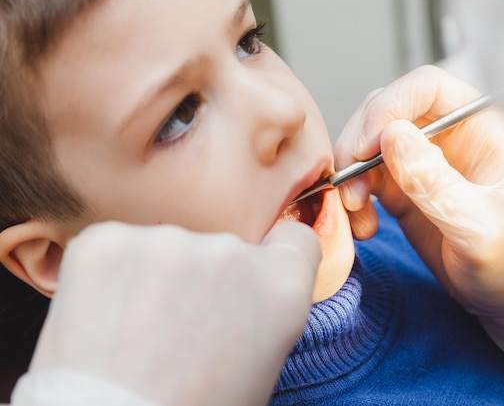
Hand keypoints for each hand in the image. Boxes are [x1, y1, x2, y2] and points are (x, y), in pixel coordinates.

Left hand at [22, 221, 320, 405]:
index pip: (294, 239)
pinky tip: (106, 319)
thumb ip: (265, 308)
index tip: (252, 280)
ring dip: (158, 277)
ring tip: (137, 333)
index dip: (275, 259)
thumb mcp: (260, 367)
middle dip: (208, 278)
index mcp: (280, 286)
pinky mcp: (105, 241)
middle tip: (180, 331)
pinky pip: (118, 247)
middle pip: (226, 248)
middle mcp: (229, 251)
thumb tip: (246, 286)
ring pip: (169, 247)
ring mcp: (165, 241)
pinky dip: (113, 275)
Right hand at [335, 65, 503, 328]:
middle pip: (388, 108)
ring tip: (354, 209)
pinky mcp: (402, 185)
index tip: (367, 143)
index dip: (391, 104)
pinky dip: (352, 196)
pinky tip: (363, 225)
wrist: (502, 297)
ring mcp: (423, 158)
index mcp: (482, 128)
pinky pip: (363, 175)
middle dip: (359, 141)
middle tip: (349, 181)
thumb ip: (436, 184)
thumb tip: (392, 137)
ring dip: (350, 171)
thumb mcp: (478, 229)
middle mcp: (449, 134)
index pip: (429, 87)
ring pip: (368, 139)